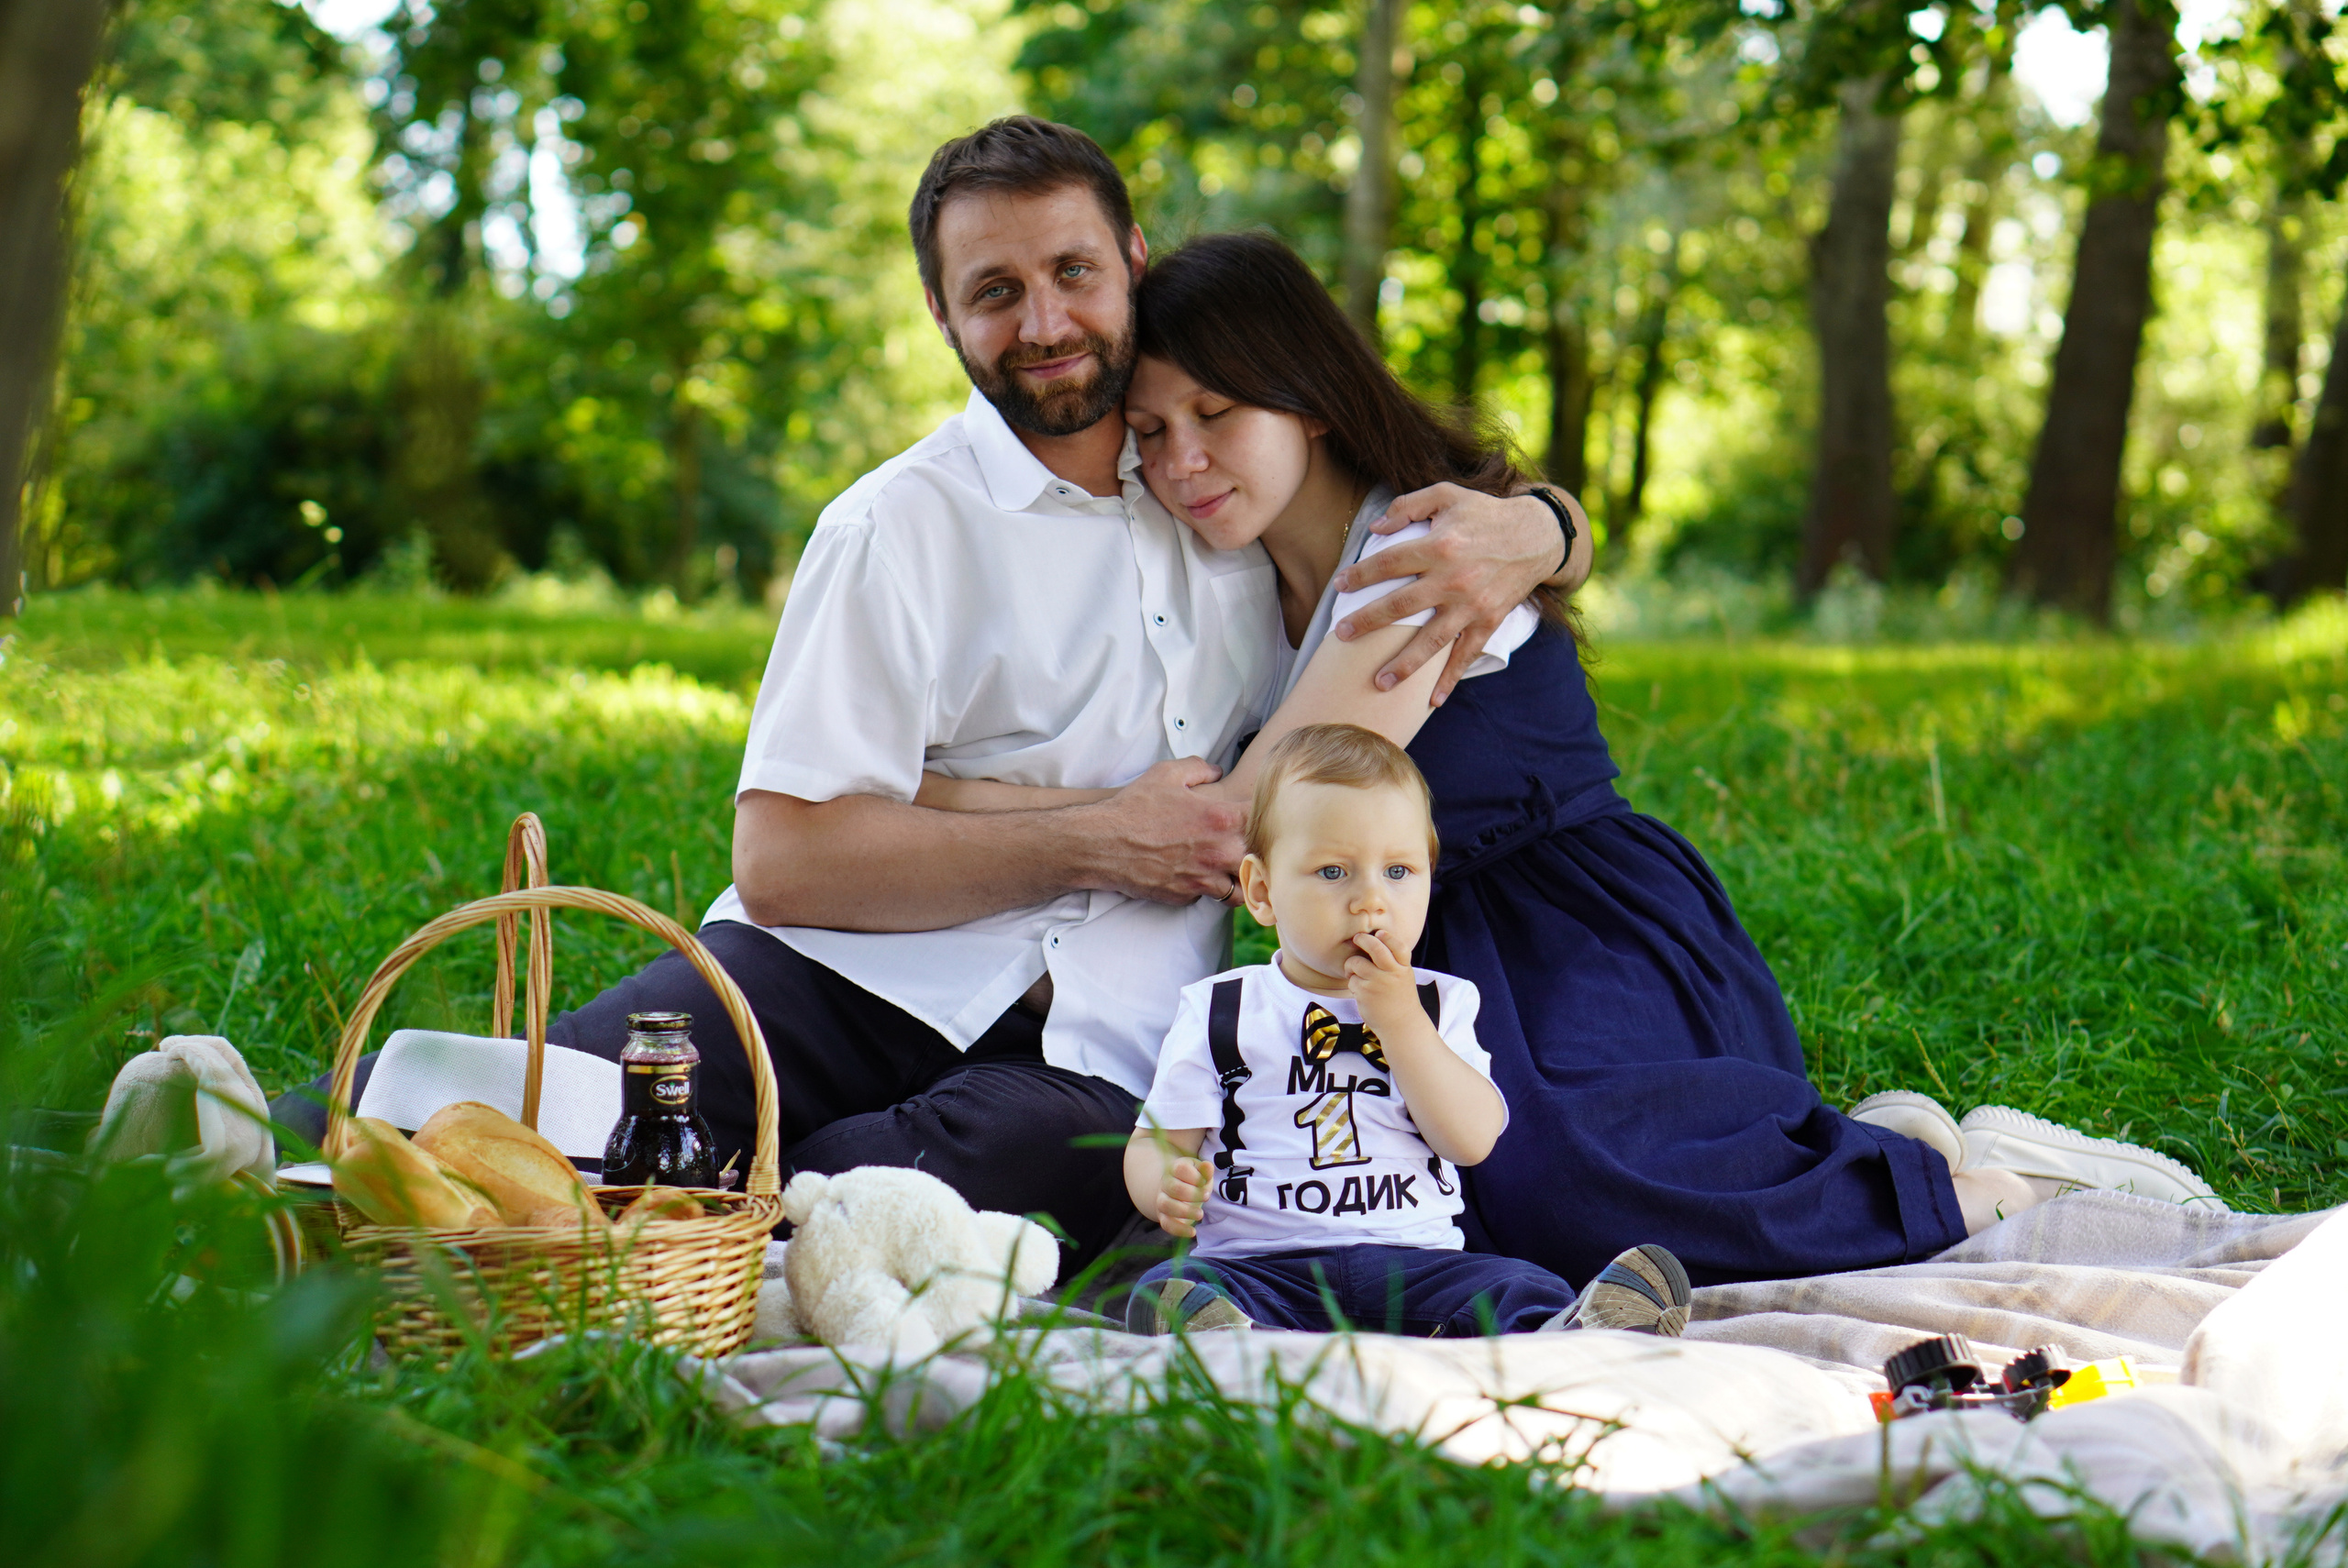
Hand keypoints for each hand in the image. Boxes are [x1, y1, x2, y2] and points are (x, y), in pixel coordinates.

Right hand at [1078, 758, 1246, 905]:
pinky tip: (1199, 876)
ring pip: (1241, 889)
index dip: (1261, 818)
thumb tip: (1216, 771)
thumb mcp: (1167, 773)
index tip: (1251, 816)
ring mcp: (1204, 878)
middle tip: (1246, 846)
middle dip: (1255, 853)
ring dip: (1238, 878)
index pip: (1262, 822)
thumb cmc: (1134, 807)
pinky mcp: (1186, 895)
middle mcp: (1219, 852)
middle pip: (1259, 860)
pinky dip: (1209, 889)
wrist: (1102, 843)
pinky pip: (1209, 897)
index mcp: (1221, 819)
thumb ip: (1199, 768)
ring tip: (1230, 869)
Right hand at [1156, 1155, 1211, 1237]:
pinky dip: (1179, 1230)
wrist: (1179, 1192)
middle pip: (1174, 1188)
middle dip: (1192, 1194)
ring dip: (1185, 1211)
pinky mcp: (1163, 1216)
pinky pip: (1166, 1224)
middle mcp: (1165, 1183)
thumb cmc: (1194, 1181)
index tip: (1205, 1183)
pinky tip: (1193, 1232)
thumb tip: (1208, 1166)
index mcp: (1175, 1168)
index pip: (1180, 1169)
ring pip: (1166, 1205)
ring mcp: (1162, 1200)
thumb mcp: (1201, 1174)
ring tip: (1200, 1214)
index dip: (1195, 1177)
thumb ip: (1205, 1171)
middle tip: (1207, 1197)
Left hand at [1331, 484, 1566, 704]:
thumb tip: (1375, 528)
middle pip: (1400, 606)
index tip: (1340, 586)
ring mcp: (1471, 604)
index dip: (1361, 575)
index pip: (1388, 563)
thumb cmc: (1485, 513)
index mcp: (1439, 545)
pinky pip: (1466, 654)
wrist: (1537, 534)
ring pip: (1430, 640)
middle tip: (1341, 635)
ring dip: (1403, 665)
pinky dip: (1450, 679)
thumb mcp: (1448, 494)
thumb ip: (1408, 506)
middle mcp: (1453, 579)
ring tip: (1378, 683)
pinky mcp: (1488, 620)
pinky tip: (1432, 701)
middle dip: (1367, 622)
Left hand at [1343, 929, 1420, 1031]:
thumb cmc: (1399, 999)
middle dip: (1363, 939)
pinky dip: (1353, 984)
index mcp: (1404, 968)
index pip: (1398, 946)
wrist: (1401, 1025)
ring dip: (1351, 966)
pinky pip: (1352, 980)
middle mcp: (1392, 973)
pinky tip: (1360, 991)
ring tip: (1354, 973)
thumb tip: (1373, 942)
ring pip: (1356, 963)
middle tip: (1357, 939)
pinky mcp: (1365, 993)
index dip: (1387, 936)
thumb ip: (1393, 962)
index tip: (1379, 933)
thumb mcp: (1403, 977)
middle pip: (1375, 947)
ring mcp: (1378, 983)